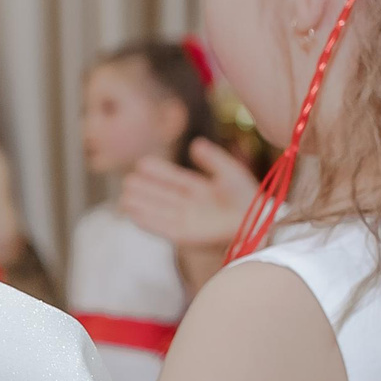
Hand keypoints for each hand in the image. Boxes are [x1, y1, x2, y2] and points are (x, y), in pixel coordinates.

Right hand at [121, 140, 260, 250]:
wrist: (257, 224)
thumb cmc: (248, 199)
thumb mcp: (229, 172)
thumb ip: (212, 158)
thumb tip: (194, 144)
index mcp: (202, 192)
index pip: (175, 180)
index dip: (159, 173)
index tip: (142, 164)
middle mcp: (192, 207)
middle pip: (163, 197)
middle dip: (145, 190)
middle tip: (127, 181)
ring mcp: (188, 222)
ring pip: (159, 212)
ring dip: (141, 206)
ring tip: (123, 198)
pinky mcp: (186, 236)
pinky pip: (162, 228)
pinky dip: (147, 221)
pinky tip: (133, 214)